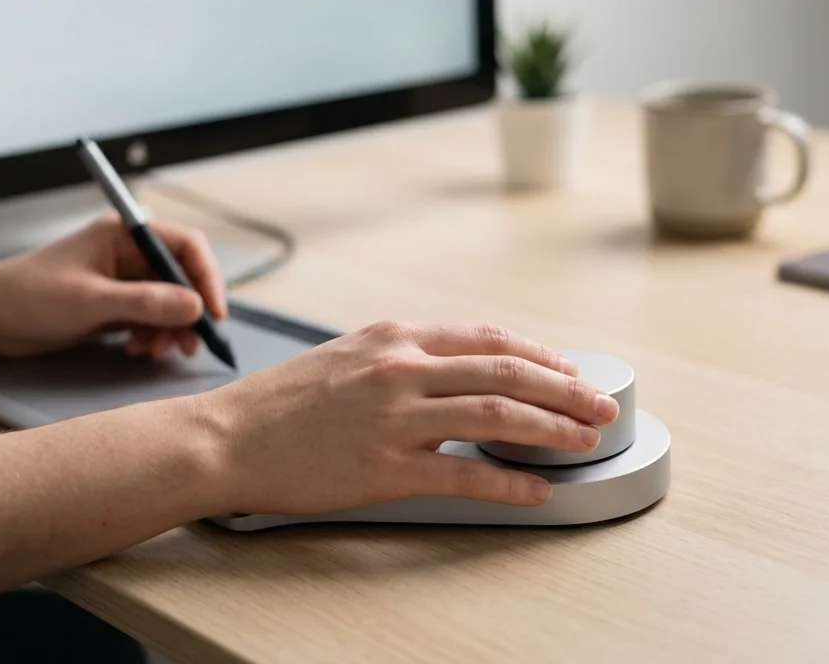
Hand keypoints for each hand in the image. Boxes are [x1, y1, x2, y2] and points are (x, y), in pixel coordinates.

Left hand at [0, 214, 227, 358]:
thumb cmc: (28, 295)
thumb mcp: (91, 300)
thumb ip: (146, 302)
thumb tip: (194, 306)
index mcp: (124, 234)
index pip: (185, 246)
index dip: (206, 277)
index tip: (213, 312)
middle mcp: (128, 253)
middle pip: (182, 277)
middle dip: (190, 311)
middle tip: (190, 343)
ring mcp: (122, 280)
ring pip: (169, 303)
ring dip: (171, 329)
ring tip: (158, 351)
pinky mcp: (115, 305)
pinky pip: (151, 319)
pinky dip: (153, 336)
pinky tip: (139, 350)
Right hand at [191, 320, 619, 513]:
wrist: (228, 436)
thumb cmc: (282, 401)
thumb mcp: (347, 355)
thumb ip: (401, 357)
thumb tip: (453, 369)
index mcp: (394, 337)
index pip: (487, 338)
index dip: (539, 355)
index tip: (568, 371)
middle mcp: (400, 369)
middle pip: (505, 371)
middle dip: (565, 389)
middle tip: (601, 404)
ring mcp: (394, 418)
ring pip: (496, 414)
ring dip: (551, 429)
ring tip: (586, 440)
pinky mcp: (384, 468)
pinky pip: (463, 474)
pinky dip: (509, 483)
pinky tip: (536, 491)